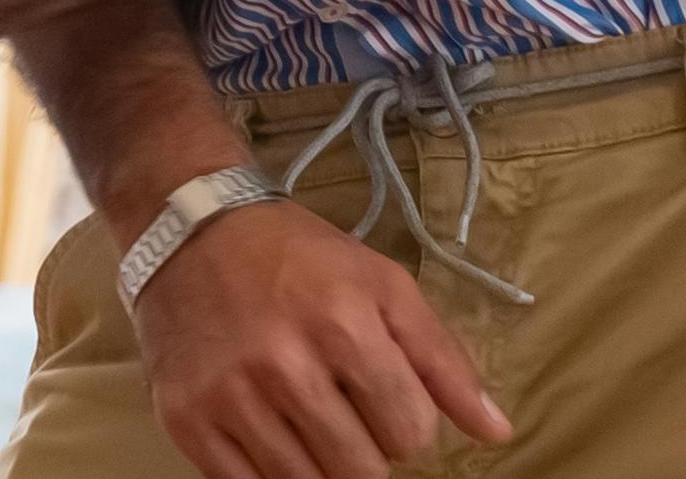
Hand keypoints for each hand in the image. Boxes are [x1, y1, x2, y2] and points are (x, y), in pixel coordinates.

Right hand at [131, 200, 510, 478]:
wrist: (189, 230)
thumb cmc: (299, 258)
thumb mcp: (383, 284)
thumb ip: (443, 360)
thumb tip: (497, 432)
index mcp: (344, 323)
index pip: (410, 433)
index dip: (406, 423)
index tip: (382, 397)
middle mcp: (285, 363)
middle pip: (362, 472)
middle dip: (366, 451)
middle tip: (344, 410)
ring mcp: (231, 396)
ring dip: (319, 465)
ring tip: (307, 417)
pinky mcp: (187, 421)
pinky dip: (270, 475)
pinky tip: (271, 432)